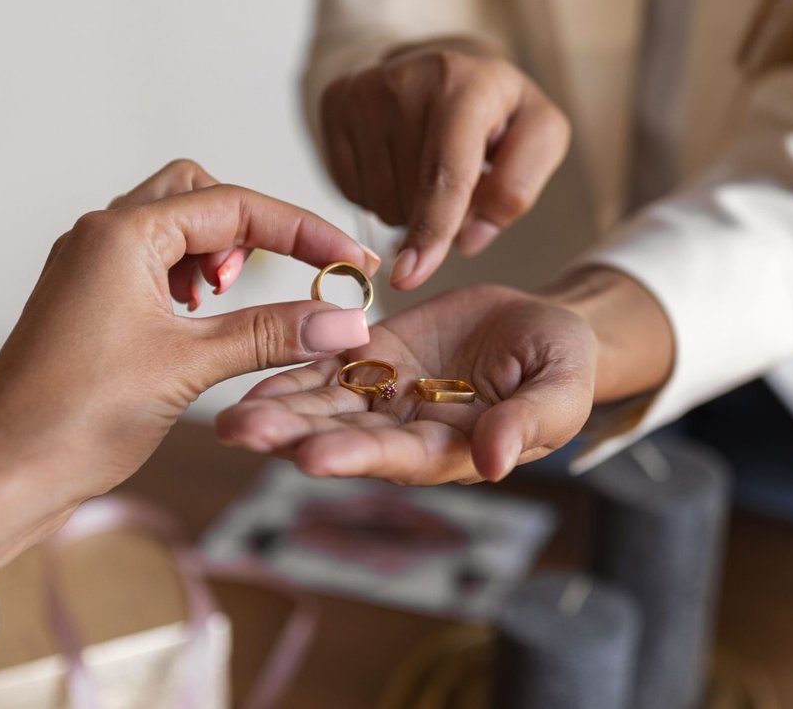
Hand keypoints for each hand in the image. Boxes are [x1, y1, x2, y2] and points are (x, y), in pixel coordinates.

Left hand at [0, 161, 379, 568]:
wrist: (4, 474)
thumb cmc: (77, 419)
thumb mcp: (189, 368)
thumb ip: (270, 333)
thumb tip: (345, 320)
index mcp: (121, 235)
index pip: (234, 205)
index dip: (303, 232)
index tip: (351, 264)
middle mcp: (100, 235)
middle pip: (198, 192)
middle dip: (252, 227)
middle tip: (283, 276)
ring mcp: (89, 266)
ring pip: (173, 225)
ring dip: (218, 252)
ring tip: (232, 304)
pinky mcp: (86, 299)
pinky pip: (151, 262)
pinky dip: (189, 279)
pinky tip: (200, 322)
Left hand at [216, 285, 596, 483]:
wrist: (543, 328)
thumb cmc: (564, 366)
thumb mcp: (563, 389)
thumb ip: (530, 423)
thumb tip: (498, 462)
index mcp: (453, 450)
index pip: (399, 457)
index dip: (356, 456)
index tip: (312, 457)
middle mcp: (408, 431)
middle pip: (343, 437)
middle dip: (292, 436)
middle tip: (240, 432)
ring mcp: (386, 395)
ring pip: (324, 406)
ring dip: (277, 409)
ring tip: (228, 416)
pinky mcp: (374, 355)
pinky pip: (325, 364)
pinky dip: (289, 368)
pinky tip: (247, 372)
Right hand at [318, 37, 570, 288]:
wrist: (445, 65)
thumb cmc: (499, 110)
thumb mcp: (538, 136)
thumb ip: (518, 188)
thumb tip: (468, 238)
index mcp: (463, 85)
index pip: (442, 174)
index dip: (430, 231)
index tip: (410, 276)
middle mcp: (404, 80)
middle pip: (409, 198)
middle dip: (437, 216)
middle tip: (459, 179)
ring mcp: (361, 90)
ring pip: (378, 200)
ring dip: (408, 206)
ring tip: (427, 164)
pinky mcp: (334, 103)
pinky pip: (350, 189)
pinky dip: (379, 191)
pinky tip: (399, 160)